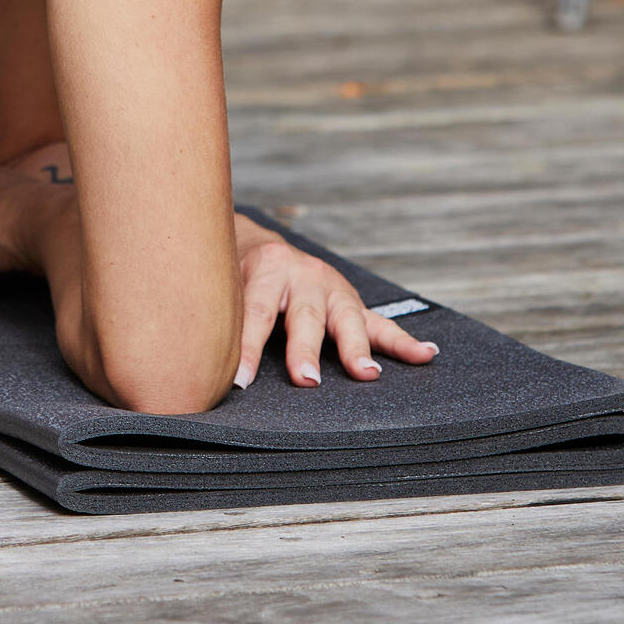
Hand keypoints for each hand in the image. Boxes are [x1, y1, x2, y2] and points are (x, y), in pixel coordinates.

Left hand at [234, 226, 438, 390]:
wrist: (254, 241)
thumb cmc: (233, 274)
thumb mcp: (221, 286)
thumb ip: (218, 318)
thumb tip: (197, 368)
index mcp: (264, 269)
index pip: (254, 312)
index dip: (245, 348)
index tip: (238, 383)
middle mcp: (301, 274)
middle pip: (304, 316)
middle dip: (305, 349)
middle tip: (305, 379)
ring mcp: (331, 288)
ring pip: (347, 319)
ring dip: (357, 349)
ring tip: (367, 375)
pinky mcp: (349, 302)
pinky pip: (379, 324)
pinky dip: (403, 342)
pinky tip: (426, 355)